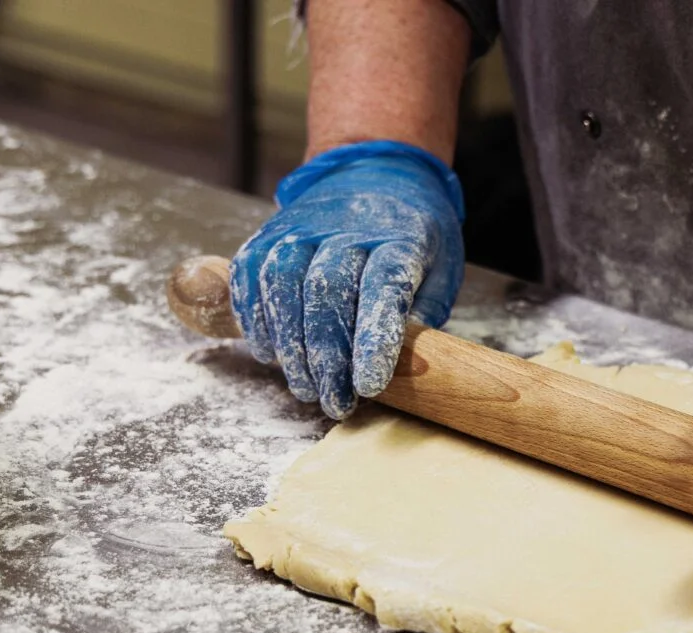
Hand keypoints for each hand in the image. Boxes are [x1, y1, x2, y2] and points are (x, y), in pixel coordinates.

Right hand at [231, 140, 464, 417]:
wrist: (375, 169)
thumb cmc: (415, 234)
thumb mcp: (441, 268)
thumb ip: (424, 313)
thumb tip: (407, 370)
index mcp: (401, 235)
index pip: (384, 286)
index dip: (374, 338)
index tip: (369, 385)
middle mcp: (348, 227)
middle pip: (327, 290)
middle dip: (328, 356)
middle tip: (334, 401)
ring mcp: (304, 226)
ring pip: (283, 281)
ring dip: (289, 343)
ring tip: (304, 386)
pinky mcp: (272, 232)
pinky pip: (251, 272)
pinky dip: (254, 316)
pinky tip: (269, 352)